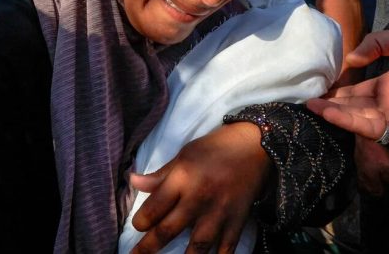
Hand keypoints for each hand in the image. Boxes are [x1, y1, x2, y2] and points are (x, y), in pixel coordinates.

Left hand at [131, 122, 269, 253]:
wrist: (255, 145)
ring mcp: (219, 213)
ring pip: (197, 247)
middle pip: (168, 230)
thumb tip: (133, 181)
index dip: (141, 222)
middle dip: (149, 247)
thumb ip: (160, 175)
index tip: (138, 226)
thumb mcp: (185, 154)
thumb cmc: (216, 147)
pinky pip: (226, 249)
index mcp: (183, 178)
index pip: (154, 207)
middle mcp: (198, 198)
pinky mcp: (237, 221)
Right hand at [308, 26, 388, 146]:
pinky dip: (349, 122)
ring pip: (357, 118)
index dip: (341, 89)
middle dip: (332, 103)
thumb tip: (352, 59)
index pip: (360, 89)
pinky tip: (331, 114)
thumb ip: (379, 42)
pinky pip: (370, 129)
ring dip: (335, 113)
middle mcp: (388, 103)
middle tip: (308, 99)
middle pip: (354, 105)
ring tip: (313, 107)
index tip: (321, 86)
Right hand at [354, 136, 388, 195]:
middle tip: (377, 191)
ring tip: (372, 183)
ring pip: (361, 179)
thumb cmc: (378, 152)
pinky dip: (365, 174)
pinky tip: (368, 171)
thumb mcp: (388, 166)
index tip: (384, 193)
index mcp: (370, 178)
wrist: (366, 137)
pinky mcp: (357, 158)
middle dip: (371, 190)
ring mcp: (358, 166)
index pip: (375, 190)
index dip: (380, 192)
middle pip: (365, 187)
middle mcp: (362, 174)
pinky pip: (360, 171)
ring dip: (367, 183)